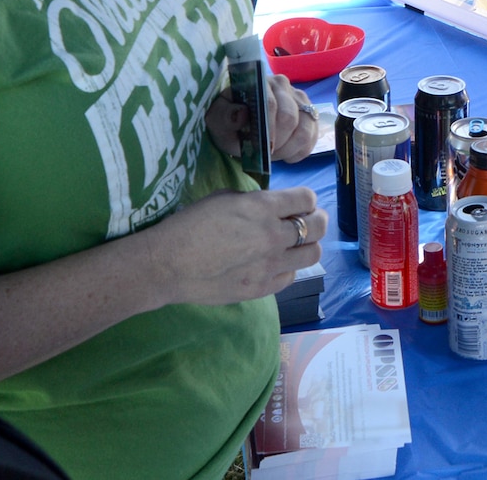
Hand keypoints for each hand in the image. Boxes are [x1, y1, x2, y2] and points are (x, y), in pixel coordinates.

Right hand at [148, 186, 325, 307]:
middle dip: (317, 219)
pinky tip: (276, 263)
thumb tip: (270, 206)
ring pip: (312, 254)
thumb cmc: (190, 224)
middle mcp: (273, 235)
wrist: (169, 264)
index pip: (306, 198)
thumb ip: (254, 201)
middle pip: (317, 226)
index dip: (306, 199)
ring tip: (296, 243)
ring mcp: (270, 265)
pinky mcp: (263, 288)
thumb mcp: (223, 198)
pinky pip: (291, 276)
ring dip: (308, 245)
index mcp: (262, 207)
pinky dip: (288, 267)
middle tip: (308, 220)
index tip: (300, 202)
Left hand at [206, 73, 318, 164]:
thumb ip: (226, 116)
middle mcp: (283, 85)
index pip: (269, 104)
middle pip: (290, 117)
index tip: (262, 149)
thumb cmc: (227, 121)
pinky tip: (284, 154)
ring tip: (273, 155)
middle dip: (277, 142)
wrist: (238, 124)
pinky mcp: (310, 115)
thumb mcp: (217, 119)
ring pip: (304, 130)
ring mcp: (300, 100)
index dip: (267, 130)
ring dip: (288, 149)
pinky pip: (312, 138)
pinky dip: (299, 152)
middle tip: (265, 154)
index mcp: (260, 82)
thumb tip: (242, 114)